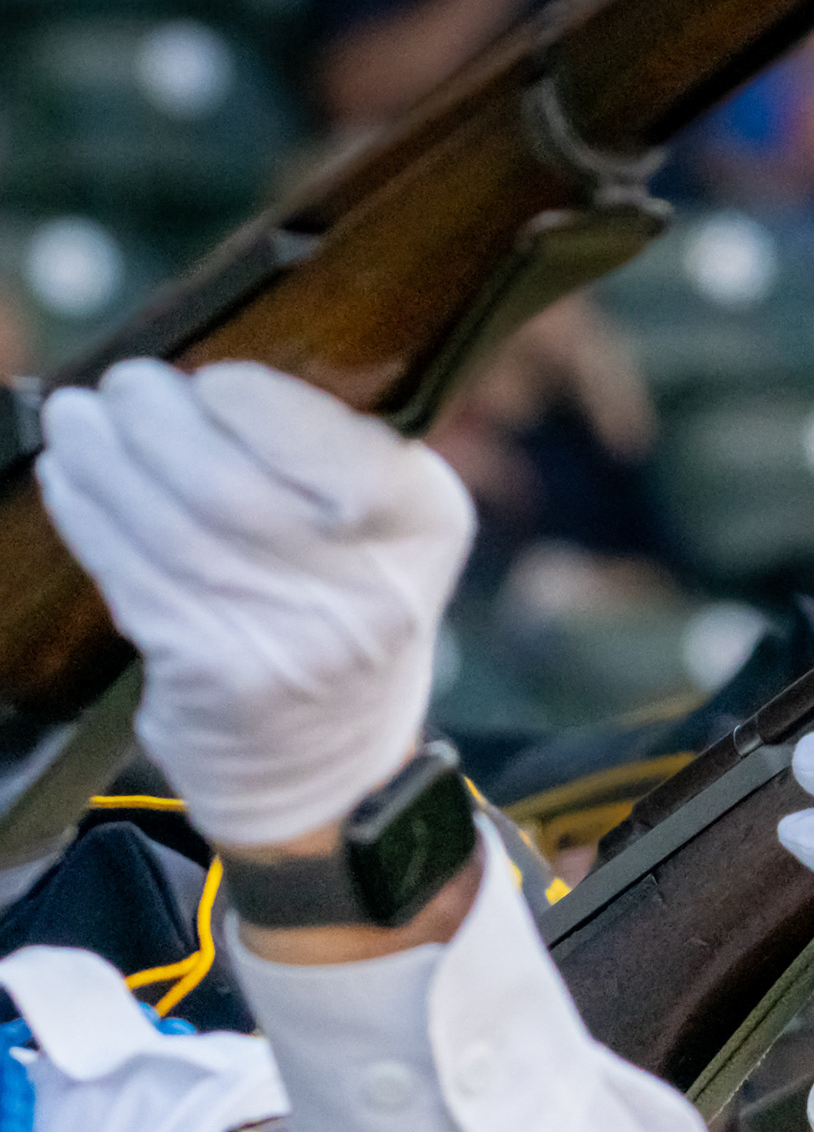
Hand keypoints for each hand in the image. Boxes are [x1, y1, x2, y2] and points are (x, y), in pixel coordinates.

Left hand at [37, 362, 472, 849]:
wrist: (328, 759)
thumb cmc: (347, 609)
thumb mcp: (390, 531)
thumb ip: (333, 455)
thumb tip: (210, 372)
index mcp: (423, 525)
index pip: (344, 453)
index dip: (263, 408)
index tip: (212, 379)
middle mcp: (364, 589)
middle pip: (236, 488)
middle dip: (160, 424)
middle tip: (124, 385)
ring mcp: (287, 640)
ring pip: (171, 529)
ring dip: (107, 463)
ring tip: (77, 417)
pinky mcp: (213, 675)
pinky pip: (132, 577)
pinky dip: (90, 517)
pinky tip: (71, 478)